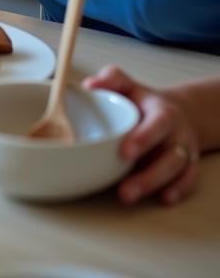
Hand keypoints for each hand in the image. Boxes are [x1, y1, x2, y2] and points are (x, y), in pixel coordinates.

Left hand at [83, 65, 200, 204]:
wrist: (177, 112)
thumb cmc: (142, 101)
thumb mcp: (128, 85)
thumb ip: (111, 79)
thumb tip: (89, 85)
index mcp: (163, 112)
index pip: (157, 125)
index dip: (143, 139)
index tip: (123, 153)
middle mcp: (177, 133)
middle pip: (170, 156)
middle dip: (148, 175)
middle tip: (124, 190)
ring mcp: (185, 151)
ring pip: (177, 172)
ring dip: (154, 186)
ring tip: (127, 196)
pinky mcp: (189, 167)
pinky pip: (189, 181)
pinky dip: (178, 191)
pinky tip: (162, 199)